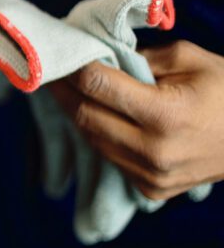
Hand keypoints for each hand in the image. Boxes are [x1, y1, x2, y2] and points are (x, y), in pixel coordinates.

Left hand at [49, 41, 223, 200]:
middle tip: (53, 75)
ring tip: (71, 93)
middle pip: (87, 117)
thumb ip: (144, 57)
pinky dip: (102, 137)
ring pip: (94, 141)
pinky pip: (112, 159)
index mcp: (165, 114)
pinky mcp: (152, 190)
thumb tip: (103, 57)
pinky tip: (101, 117)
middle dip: (66, 93)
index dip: (75, 70)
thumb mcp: (193, 60)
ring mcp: (152, 176)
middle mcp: (154, 151)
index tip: (61, 56)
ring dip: (80, 115)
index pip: (99, 87)